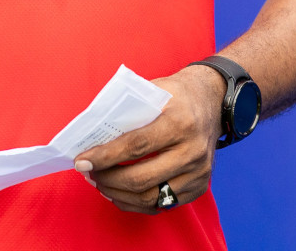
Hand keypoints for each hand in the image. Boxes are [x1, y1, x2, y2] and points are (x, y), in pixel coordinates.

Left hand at [73, 67, 225, 213]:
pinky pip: (162, 204)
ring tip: (100, 183)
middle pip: (141, 178)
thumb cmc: (176, 94)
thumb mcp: (153, 90)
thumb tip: (92, 136)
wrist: (213, 100)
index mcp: (180, 122)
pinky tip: (119, 193)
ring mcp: (199, 173)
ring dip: (118, 194)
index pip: (136, 146)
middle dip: (107, 179)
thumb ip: (127, 111)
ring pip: (151, 197)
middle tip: (88, 173)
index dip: (105, 157)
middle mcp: (193, 151)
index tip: (82, 161)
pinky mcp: (199, 187)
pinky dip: (136, 203)